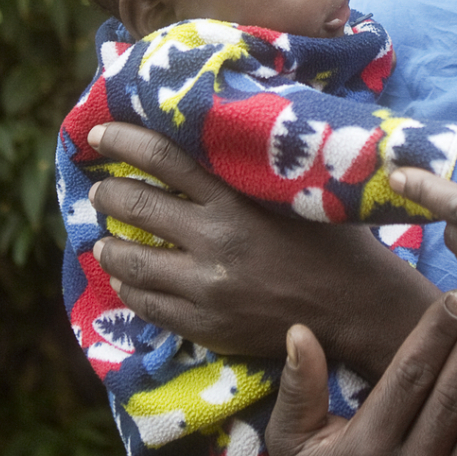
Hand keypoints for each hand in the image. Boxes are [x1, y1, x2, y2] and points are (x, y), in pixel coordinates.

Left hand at [88, 122, 431, 369]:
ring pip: (133, 263)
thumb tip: (227, 129)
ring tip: (102, 240)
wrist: (358, 307)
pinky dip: (130, 289)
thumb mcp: (301, 192)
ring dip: (109, 247)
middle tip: (99, 189)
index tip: (100, 133)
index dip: (127, 142)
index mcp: (239, 201)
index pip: (167, 160)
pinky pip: (149, 306)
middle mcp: (217, 241)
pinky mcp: (206, 326)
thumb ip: (259, 168)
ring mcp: (207, 288)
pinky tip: (127, 281)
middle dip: (109, 195)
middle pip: (140, 208)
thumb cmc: (336, 240)